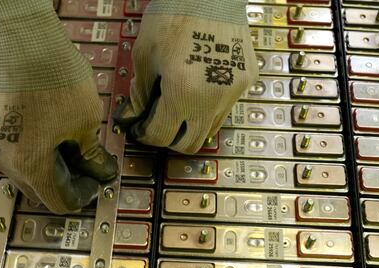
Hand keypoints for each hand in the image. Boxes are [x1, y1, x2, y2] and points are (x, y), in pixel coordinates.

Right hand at [0, 0, 117, 213]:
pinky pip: (11, 149)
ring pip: (23, 170)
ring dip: (47, 166)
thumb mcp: (86, 119)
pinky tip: (50, 130)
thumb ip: (92, 153)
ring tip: (71, 143)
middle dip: (66, 181)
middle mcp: (4, 161)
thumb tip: (101, 170)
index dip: (84, 194)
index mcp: (31, 167)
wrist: (19, 38)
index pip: (59, 201)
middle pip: (38, 189)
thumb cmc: (53, 76)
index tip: (98, 178)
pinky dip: (31, 149)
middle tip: (88, 163)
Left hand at [115, 0, 257, 153]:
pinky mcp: (245, 80)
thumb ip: (139, 91)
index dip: (145, 136)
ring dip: (191, 125)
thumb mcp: (145, 54)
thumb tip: (132, 115)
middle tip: (158, 126)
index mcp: (183, 92)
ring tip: (177, 108)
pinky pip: (225, 106)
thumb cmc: (176, 13)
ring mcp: (232, 91)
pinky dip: (209, 107)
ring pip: (210, 129)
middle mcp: (211, 98)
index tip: (140, 130)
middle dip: (170, 140)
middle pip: (189, 144)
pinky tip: (198, 88)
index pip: (161, 135)